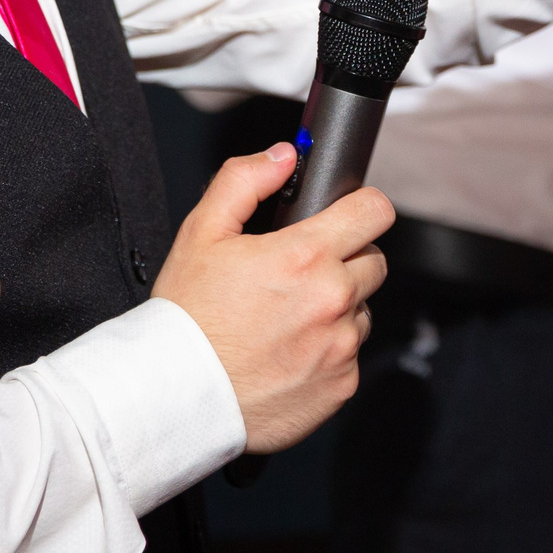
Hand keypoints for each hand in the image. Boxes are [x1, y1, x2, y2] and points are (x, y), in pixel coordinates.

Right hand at [152, 144, 392, 453]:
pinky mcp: (341, 386)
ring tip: (286, 318)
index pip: (374, 211)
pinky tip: (287, 353)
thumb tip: (283, 156)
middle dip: (346, 259)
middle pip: (374, 261)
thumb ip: (245, 181)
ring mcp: (341, 346)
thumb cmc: (187, 317)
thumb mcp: (202, 232)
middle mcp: (333, 300)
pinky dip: (327, 351)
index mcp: (305, 256)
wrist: (178, 396)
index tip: (348, 214)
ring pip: (362, 311)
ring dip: (338, 308)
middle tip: (300, 272)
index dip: (361, 207)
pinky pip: (349, 356)